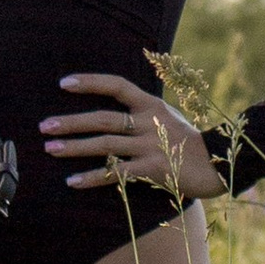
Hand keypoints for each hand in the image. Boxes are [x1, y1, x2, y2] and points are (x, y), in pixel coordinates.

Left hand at [41, 72, 222, 200]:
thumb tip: (115, 109)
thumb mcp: (168, 118)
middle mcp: (149, 122)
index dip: (90, 82)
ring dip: (75, 147)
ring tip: (50, 149)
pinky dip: (92, 177)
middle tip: (45, 126)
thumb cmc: (190, 143)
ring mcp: (151, 146)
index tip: (64, 83)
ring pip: (105, 145)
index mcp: (153, 104)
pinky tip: (72, 181)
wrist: (220, 164)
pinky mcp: (153, 169)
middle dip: (71, 121)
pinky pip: (116, 173)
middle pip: (104, 118)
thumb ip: (144, 113)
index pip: (118, 85)